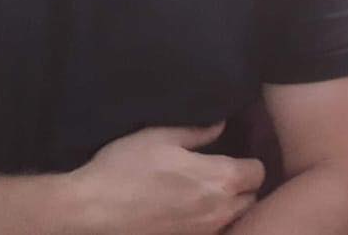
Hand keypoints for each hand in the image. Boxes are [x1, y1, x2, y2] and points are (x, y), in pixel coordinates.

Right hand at [69, 123, 264, 234]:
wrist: (90, 211)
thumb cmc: (124, 168)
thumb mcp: (160, 136)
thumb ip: (197, 131)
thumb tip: (221, 124)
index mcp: (220, 179)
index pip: (257, 172)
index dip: (248, 163)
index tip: (233, 157)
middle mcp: (219, 210)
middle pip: (250, 199)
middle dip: (242, 187)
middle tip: (221, 175)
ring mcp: (203, 233)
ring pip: (233, 219)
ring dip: (227, 207)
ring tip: (206, 194)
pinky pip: (211, 233)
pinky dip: (208, 223)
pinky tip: (189, 212)